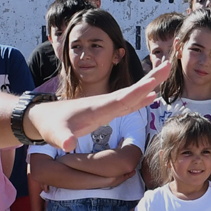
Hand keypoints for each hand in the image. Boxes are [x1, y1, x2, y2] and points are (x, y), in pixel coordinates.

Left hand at [30, 58, 175, 147]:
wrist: (41, 118)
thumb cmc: (49, 125)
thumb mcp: (55, 134)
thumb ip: (62, 138)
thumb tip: (68, 145)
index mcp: (98, 107)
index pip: (123, 97)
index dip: (140, 91)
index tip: (156, 81)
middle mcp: (105, 103)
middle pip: (133, 91)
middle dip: (151, 79)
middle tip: (169, 65)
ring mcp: (105, 106)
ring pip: (132, 95)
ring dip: (149, 86)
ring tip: (165, 74)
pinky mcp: (104, 111)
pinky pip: (127, 104)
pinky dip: (140, 100)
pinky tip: (150, 97)